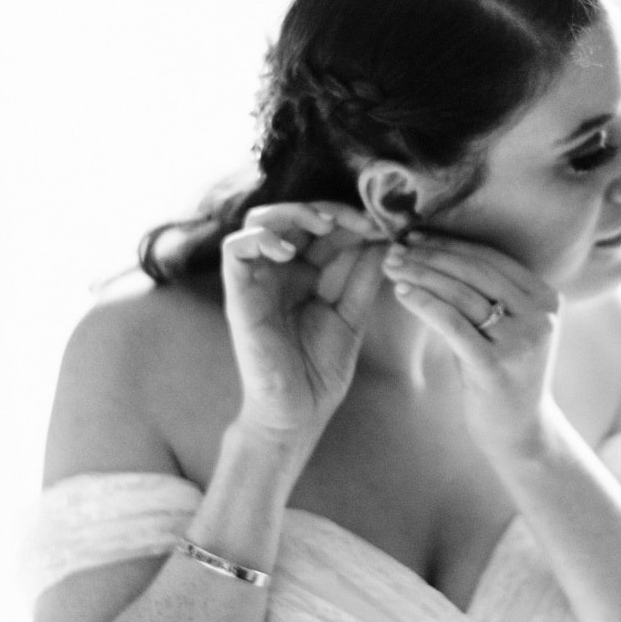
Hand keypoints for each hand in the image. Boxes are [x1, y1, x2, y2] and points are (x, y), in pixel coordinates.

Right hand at [221, 201, 389, 441]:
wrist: (297, 412)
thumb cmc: (319, 370)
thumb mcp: (351, 316)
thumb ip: (362, 278)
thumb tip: (385, 237)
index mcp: (304, 274)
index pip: (322, 228)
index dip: (350, 219)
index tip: (381, 226)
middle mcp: (277, 271)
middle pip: (292, 215)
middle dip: (326, 209)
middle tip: (358, 220)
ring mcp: (256, 280)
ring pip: (258, 219)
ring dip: (292, 213)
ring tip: (322, 225)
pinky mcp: (237, 294)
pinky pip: (235, 248)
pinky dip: (259, 238)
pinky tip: (287, 252)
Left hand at [383, 230, 561, 457]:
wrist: (520, 431)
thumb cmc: (501, 373)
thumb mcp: (508, 327)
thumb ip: (488, 293)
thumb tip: (436, 252)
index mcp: (546, 297)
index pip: (490, 258)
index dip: (449, 244)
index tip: (414, 236)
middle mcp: (540, 315)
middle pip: (474, 271)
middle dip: (429, 256)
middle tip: (394, 248)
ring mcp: (521, 340)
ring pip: (460, 294)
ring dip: (420, 275)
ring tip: (390, 266)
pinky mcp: (495, 364)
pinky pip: (452, 323)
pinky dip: (423, 303)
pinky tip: (400, 293)